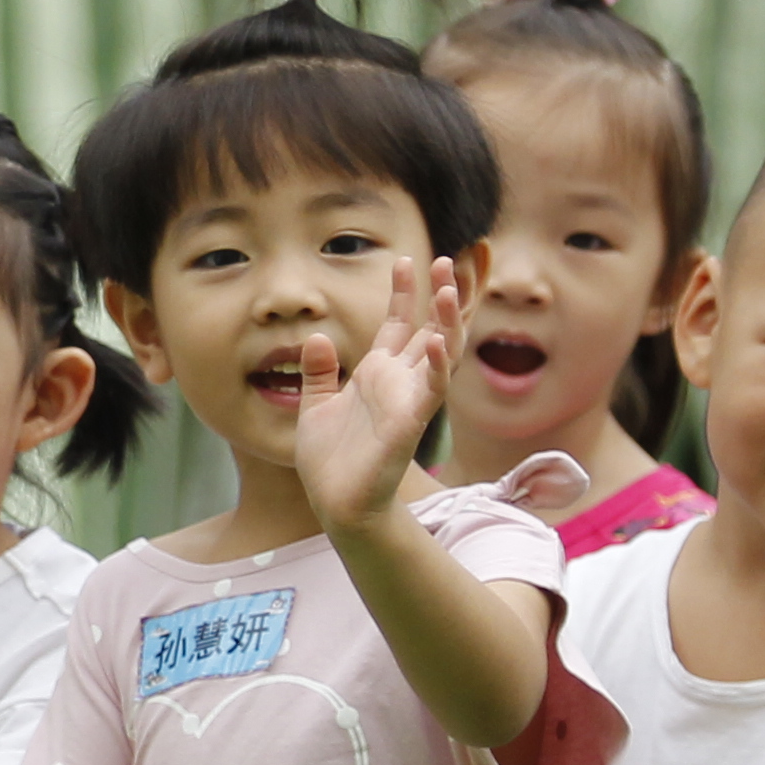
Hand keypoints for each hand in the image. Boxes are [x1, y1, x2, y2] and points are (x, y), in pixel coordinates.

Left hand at [297, 258, 457, 532]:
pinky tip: (440, 341)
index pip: (397, 324)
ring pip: (441, 354)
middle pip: (429, 330)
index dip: (403, 294)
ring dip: (448, 323)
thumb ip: (318, 371)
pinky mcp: (410, 424)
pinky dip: (439, 366)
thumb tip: (314, 336)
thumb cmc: (330, 460)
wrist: (336, 503)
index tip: (404, 260)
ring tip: (449, 290)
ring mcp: (408, 402)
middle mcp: (398, 383)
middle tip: (445, 260)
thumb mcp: (315, 405)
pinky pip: (431, 391)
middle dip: (439, 297)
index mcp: (377, 375)